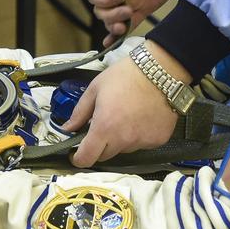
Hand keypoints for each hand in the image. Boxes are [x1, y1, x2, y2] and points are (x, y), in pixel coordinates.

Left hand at [63, 43, 186, 166]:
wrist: (162, 70)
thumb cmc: (127, 75)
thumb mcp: (96, 88)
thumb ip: (79, 112)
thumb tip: (67, 128)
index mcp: (104, 127)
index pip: (86, 158)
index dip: (78, 158)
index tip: (76, 153)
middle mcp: (123, 140)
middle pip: (105, 155)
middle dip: (100, 144)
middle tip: (105, 124)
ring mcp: (142, 141)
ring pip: (124, 149)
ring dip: (120, 139)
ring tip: (127, 116)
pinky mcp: (158, 140)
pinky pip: (142, 144)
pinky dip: (139, 135)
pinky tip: (142, 117)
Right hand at [87, 0, 196, 45]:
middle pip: (100, 10)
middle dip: (110, 15)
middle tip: (128, 10)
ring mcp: (128, 1)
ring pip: (111, 20)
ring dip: (113, 26)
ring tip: (124, 25)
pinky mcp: (142, 9)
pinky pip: (127, 26)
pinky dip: (118, 36)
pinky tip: (111, 44)